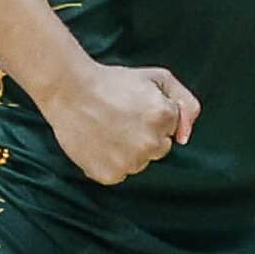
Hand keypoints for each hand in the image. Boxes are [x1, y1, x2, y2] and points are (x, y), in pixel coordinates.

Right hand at [43, 59, 201, 185]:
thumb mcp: (158, 78)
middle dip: (145, 135)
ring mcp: (130, 162)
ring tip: (108, 129)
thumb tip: (185, 137)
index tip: (135, 105)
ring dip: (128, 151)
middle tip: (122, 118)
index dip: (154, 115)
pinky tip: (99, 142)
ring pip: (139, 163)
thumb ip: (185, 103)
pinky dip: (110, 162)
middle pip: (159, 148)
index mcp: (164, 117)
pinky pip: (119, 174)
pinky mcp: (110, 175)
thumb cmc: (113, 82)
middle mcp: (151, 143)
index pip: (171, 128)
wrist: (69, 90)